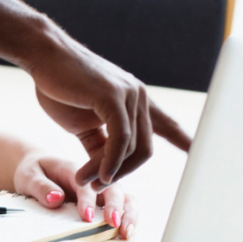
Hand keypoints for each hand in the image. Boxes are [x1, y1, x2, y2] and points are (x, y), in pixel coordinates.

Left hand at [13, 150, 136, 239]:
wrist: (37, 169)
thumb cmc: (34, 172)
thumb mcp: (29, 176)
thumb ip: (41, 186)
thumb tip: (56, 199)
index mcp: (73, 169)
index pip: (84, 185)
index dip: (87, 200)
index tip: (86, 216)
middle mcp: (93, 178)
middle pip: (112, 187)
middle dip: (116, 206)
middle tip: (114, 224)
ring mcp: (100, 189)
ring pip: (124, 197)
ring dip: (129, 213)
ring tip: (126, 232)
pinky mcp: (104, 200)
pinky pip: (122, 207)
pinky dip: (128, 218)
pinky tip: (126, 232)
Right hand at [21, 25, 190, 189]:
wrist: (42, 56)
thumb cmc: (59, 85)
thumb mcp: (82, 122)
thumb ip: (99, 144)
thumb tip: (106, 171)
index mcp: (134, 100)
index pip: (167, 125)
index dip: (184, 143)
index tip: (200, 157)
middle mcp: (139, 96)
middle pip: (145, 149)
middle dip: (123, 172)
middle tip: (99, 185)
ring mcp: (129, 95)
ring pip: (131, 147)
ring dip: (108, 170)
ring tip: (85, 179)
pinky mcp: (114, 97)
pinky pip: (120, 139)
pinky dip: (110, 160)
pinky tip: (99, 173)